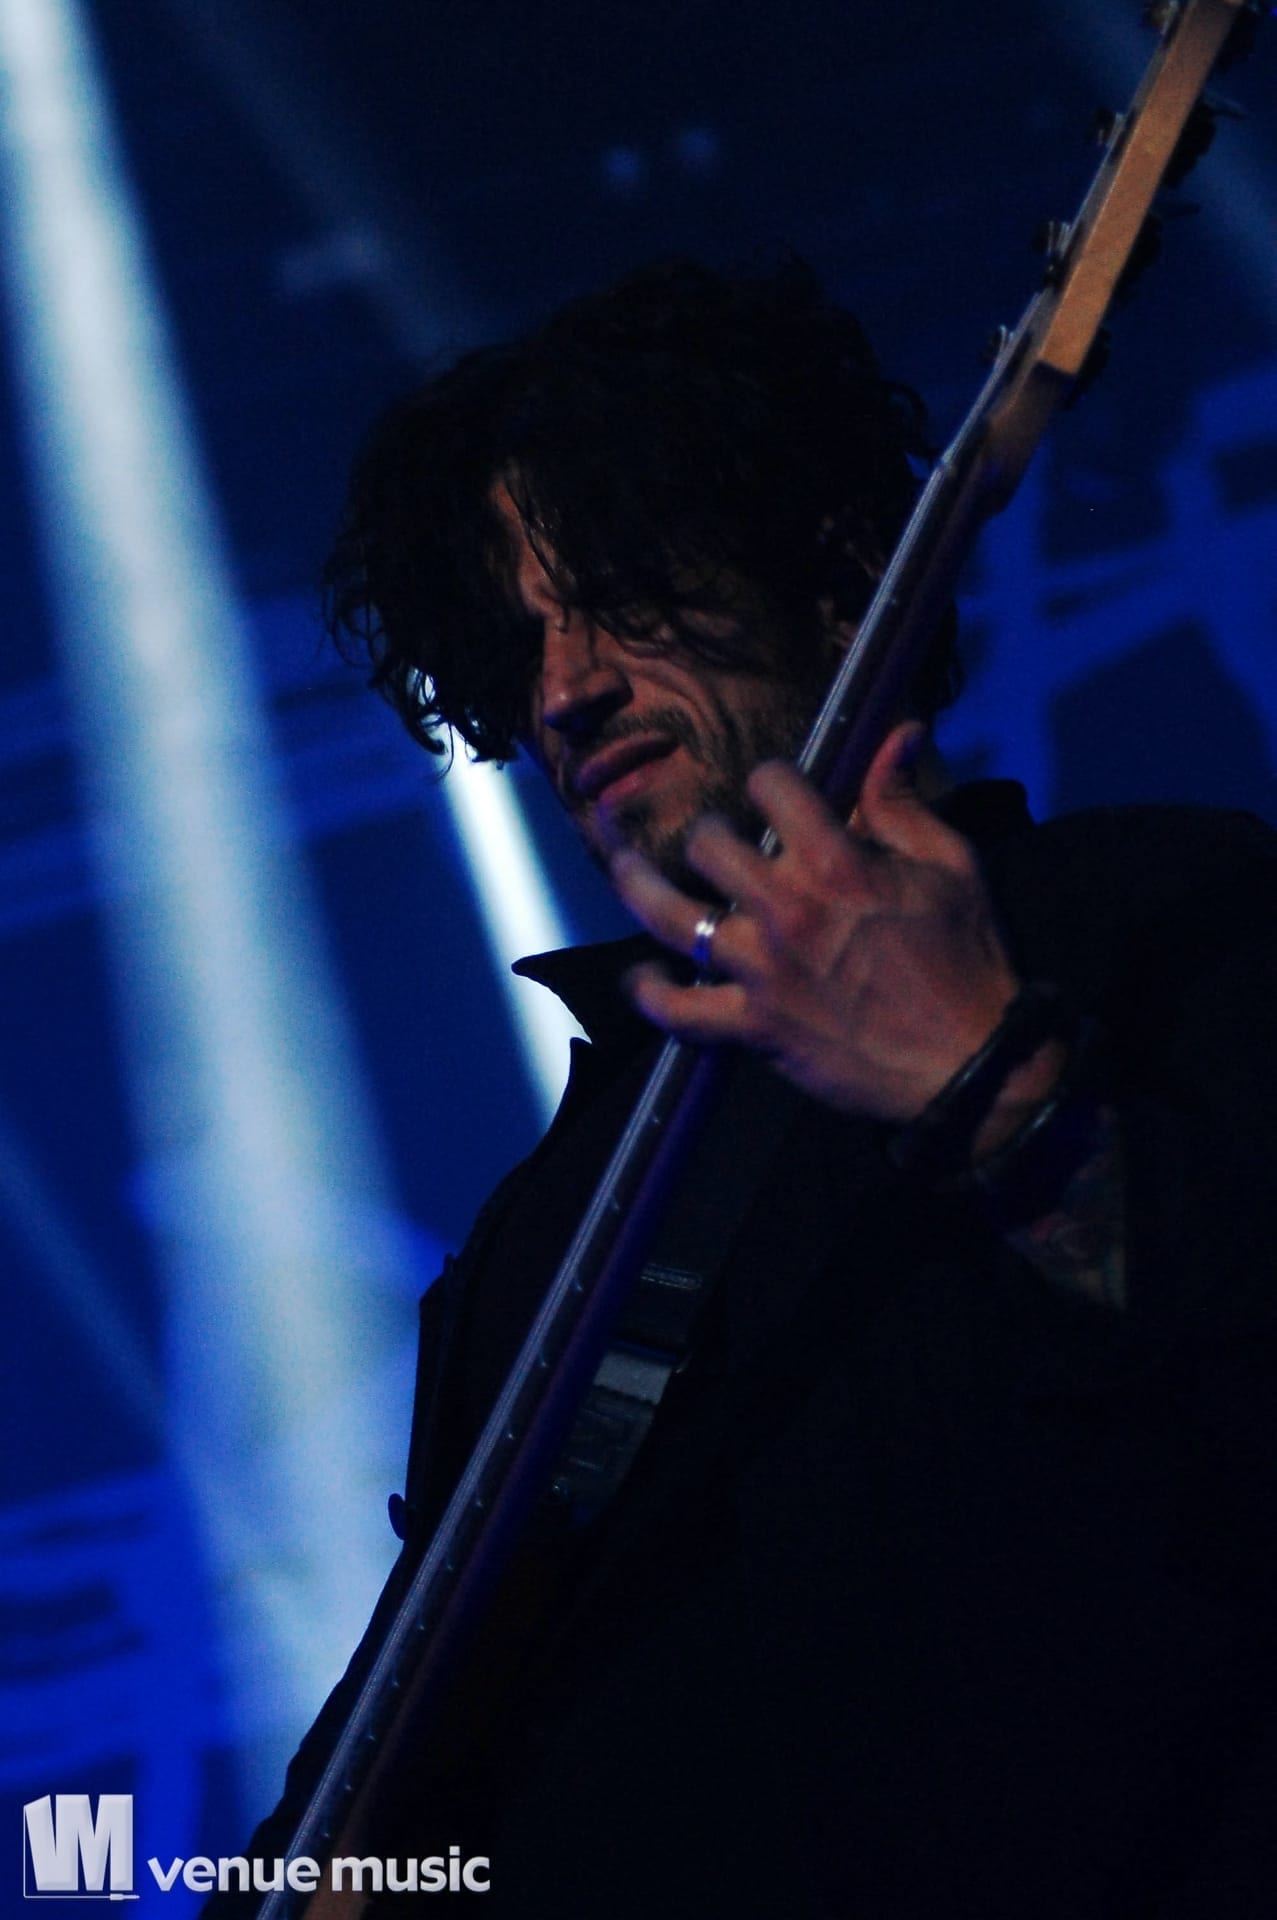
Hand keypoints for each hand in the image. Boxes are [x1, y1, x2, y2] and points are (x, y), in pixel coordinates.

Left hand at [611, 722, 1061, 1145]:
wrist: (973, 1065)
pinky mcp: (754, 1028)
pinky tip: (640, 975)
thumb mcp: (950, 865)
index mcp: (838, 864)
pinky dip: (650, 994)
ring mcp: (763, 972)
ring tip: (624, 864)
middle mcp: (789, 911)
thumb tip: (898, 731)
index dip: (771, 779)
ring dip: (638, 884)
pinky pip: (678, 1011)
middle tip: (720, 842)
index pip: (772, 785)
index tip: (775, 790)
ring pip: (669, 915)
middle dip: (712, 832)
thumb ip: (905, 800)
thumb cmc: (968, 960)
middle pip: (709, 842)